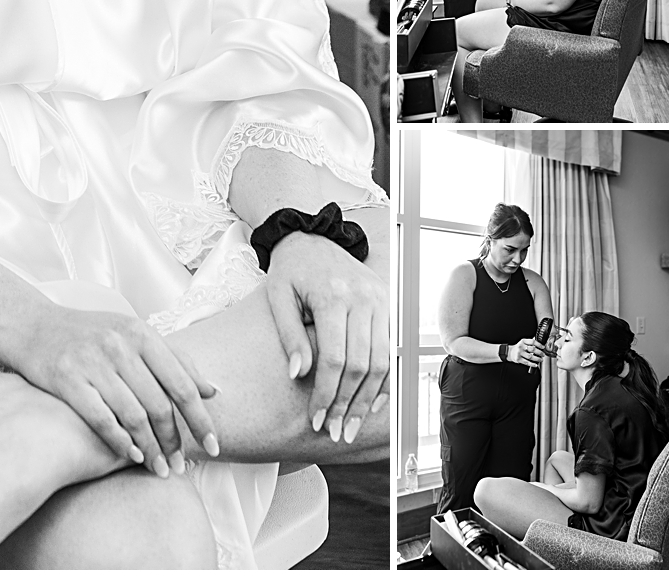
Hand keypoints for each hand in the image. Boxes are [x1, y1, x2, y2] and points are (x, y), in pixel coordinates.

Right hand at [16, 305, 220, 475]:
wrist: (33, 327)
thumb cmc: (91, 334)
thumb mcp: (133, 335)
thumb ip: (174, 360)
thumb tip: (212, 391)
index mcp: (140, 332)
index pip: (182, 384)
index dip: (200, 419)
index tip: (214, 446)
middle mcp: (119, 344)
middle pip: (159, 405)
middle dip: (174, 441)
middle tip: (181, 465)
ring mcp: (92, 361)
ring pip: (134, 417)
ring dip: (151, 450)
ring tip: (160, 469)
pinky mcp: (68, 379)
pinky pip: (102, 420)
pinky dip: (121, 442)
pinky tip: (132, 456)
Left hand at [266, 233, 388, 444]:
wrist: (310, 237)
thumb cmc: (290, 269)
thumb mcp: (277, 295)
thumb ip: (289, 335)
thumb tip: (299, 375)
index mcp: (332, 294)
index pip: (334, 358)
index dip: (327, 394)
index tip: (317, 419)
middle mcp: (362, 297)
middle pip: (361, 365)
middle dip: (349, 404)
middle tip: (336, 432)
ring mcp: (379, 300)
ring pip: (381, 361)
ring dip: (368, 399)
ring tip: (352, 425)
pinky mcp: (387, 303)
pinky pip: (391, 349)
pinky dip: (385, 380)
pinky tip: (373, 402)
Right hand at [510, 336, 546, 366]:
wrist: (510, 352)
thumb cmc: (519, 348)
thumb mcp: (523, 343)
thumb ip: (530, 343)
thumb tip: (540, 345)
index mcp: (523, 341)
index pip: (532, 341)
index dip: (539, 344)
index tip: (543, 347)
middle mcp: (521, 346)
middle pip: (532, 349)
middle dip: (539, 352)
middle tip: (543, 354)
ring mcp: (519, 353)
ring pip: (530, 356)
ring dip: (537, 359)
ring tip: (541, 360)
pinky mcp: (518, 359)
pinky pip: (527, 362)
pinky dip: (532, 364)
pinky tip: (535, 364)